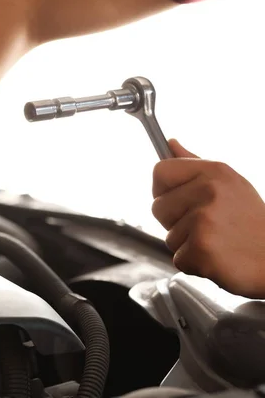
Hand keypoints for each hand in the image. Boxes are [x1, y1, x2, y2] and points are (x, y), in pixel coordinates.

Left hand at [151, 139, 264, 298]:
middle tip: (208, 226)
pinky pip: (178, 258)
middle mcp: (209, 191)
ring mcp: (204, 219)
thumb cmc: (250, 224)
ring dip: (187, 244)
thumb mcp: (229, 185)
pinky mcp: (202, 248)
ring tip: (216, 241)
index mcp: (214, 171)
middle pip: (157, 207)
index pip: (160, 172)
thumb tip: (171, 144)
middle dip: (175, 222)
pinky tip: (217, 257)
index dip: (164, 190)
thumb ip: (194, 164)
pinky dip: (194, 264)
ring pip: (168, 236)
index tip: (180, 201)